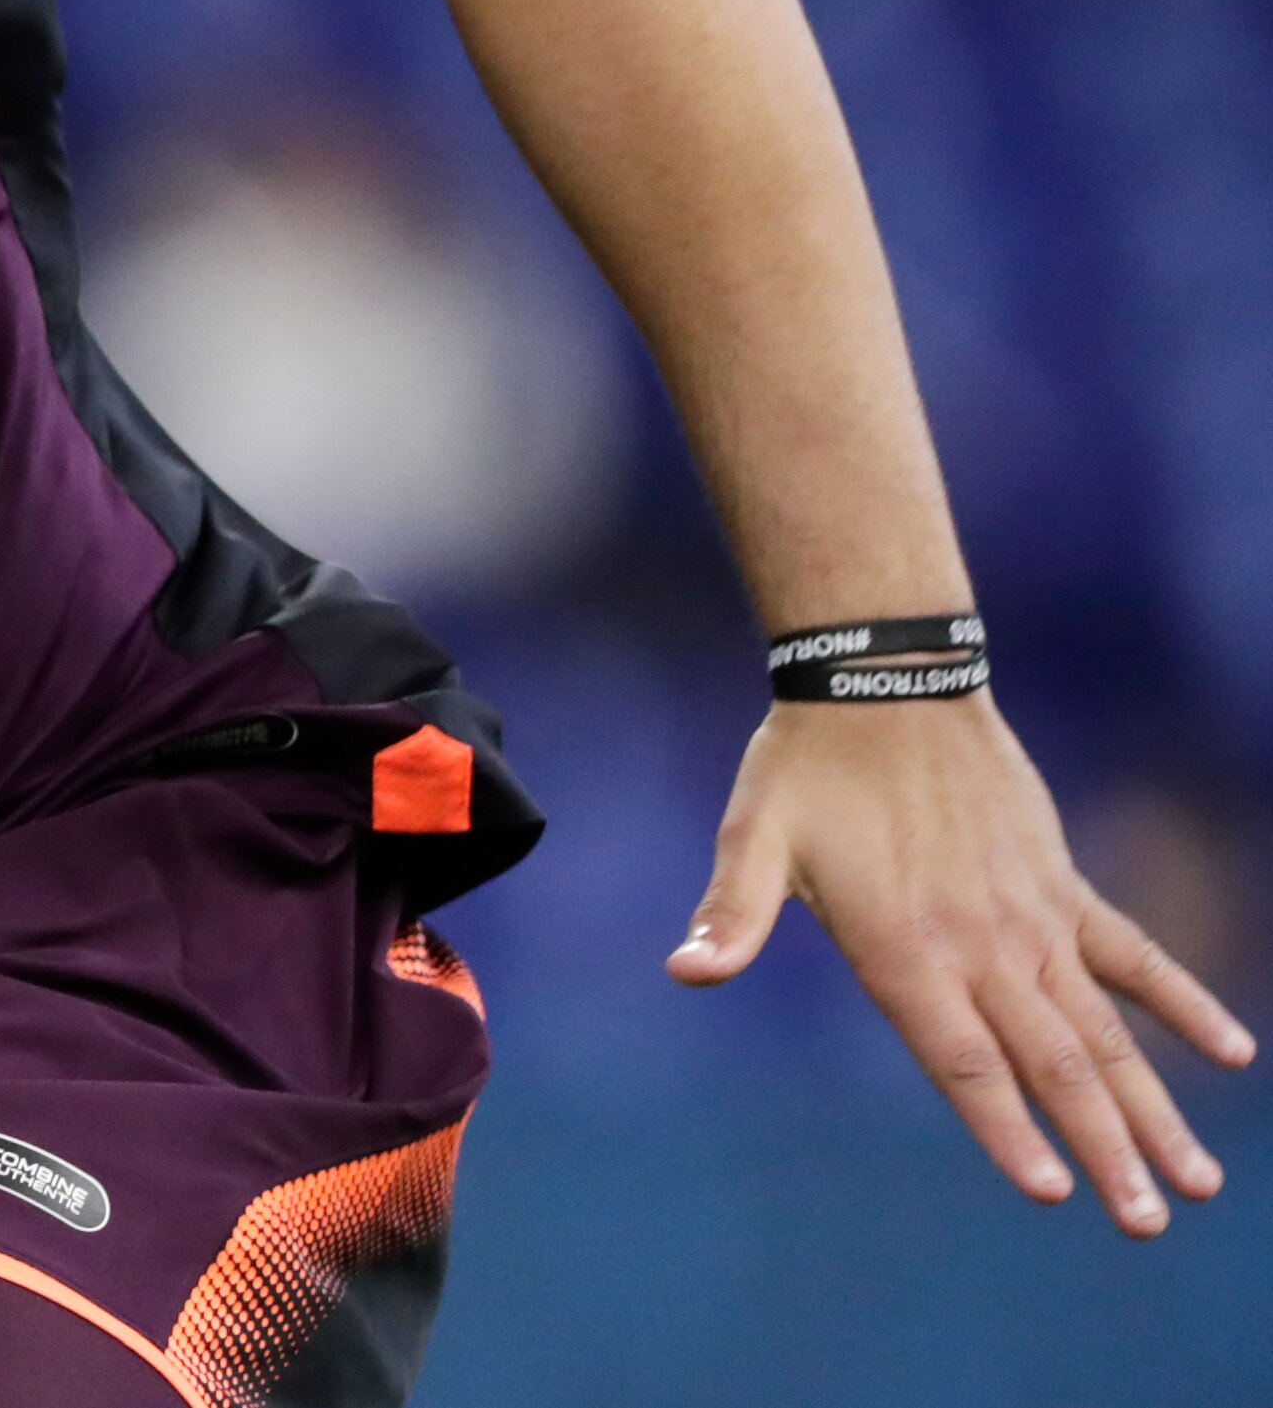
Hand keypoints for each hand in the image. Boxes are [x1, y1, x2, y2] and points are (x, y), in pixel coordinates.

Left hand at [670, 696, 1254, 1234]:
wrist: (886, 678)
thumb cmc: (807, 765)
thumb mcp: (753, 836)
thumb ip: (730, 913)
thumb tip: (684, 972)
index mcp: (903, 947)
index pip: (963, 1061)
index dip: (1005, 1128)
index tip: (1049, 1192)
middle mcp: (980, 945)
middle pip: (1054, 1066)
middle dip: (1103, 1150)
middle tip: (1148, 1224)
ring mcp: (1032, 918)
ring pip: (1106, 1032)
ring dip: (1153, 1108)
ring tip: (1198, 1184)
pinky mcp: (1062, 886)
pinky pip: (1135, 956)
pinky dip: (1183, 1003)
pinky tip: (1235, 1052)